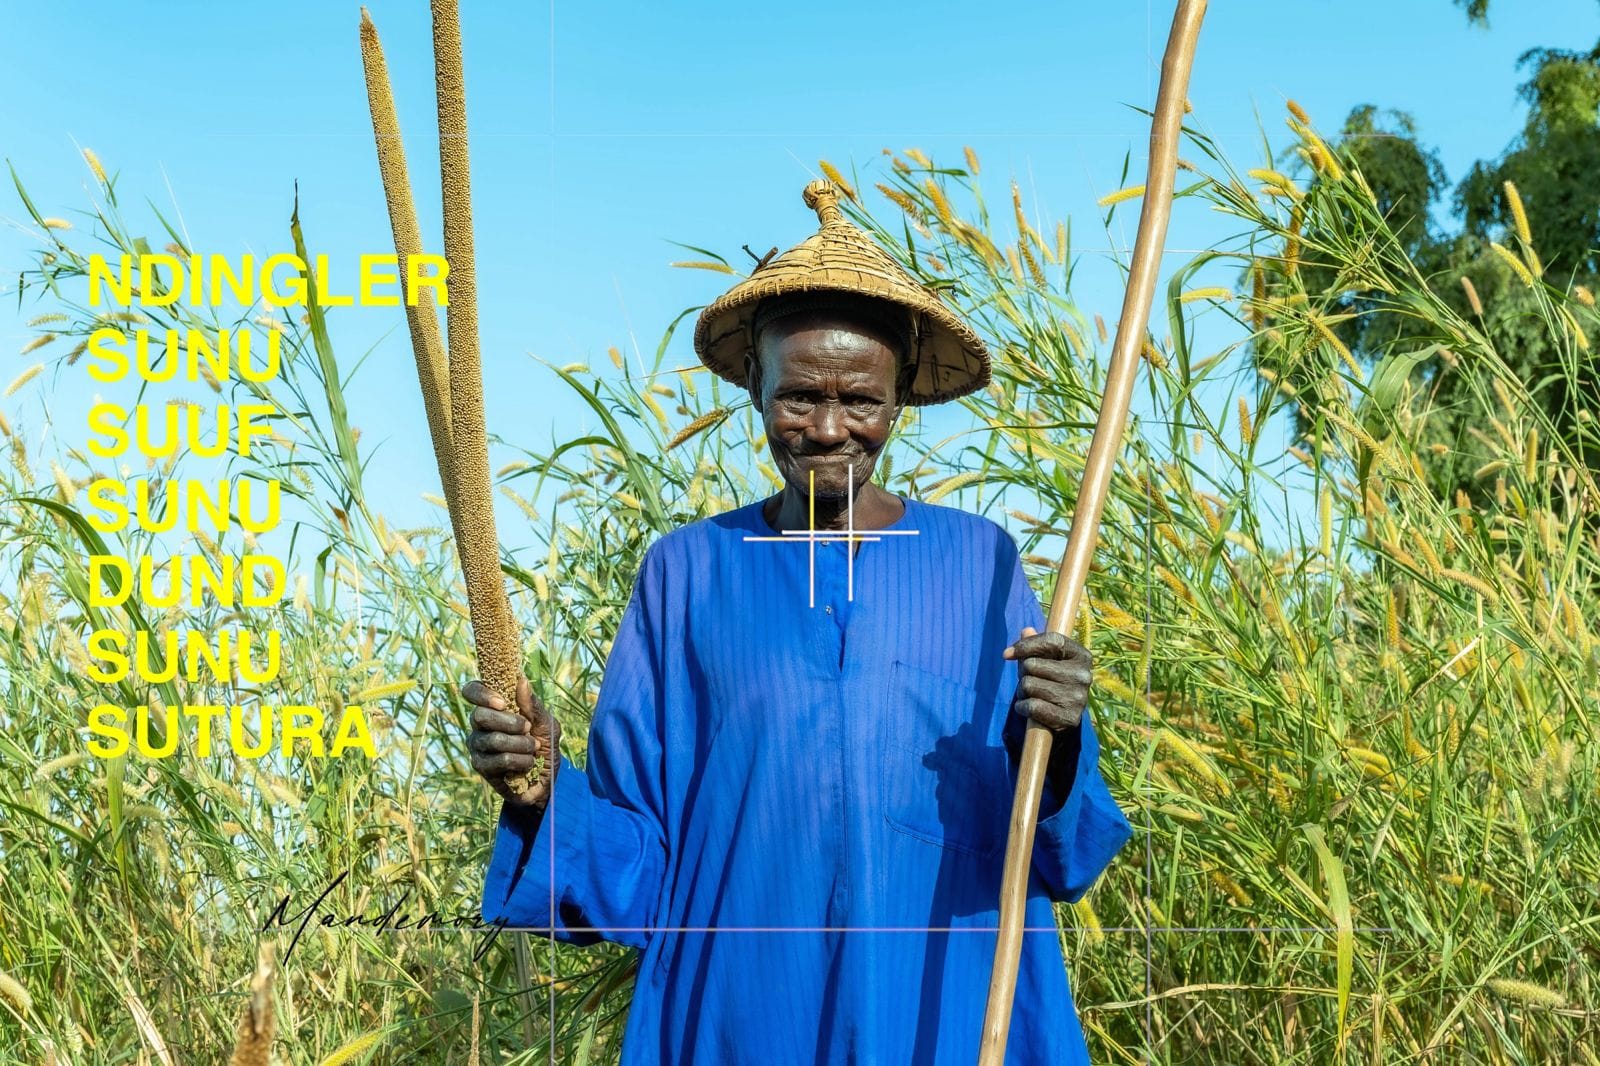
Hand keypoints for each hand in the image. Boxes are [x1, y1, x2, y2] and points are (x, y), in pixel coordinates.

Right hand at [461, 676, 561, 809]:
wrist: (548, 780)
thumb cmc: (545, 746)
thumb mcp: (546, 723)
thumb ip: (533, 705)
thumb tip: (521, 680)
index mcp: (492, 708)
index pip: (472, 691)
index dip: (482, 694)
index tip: (502, 703)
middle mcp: (479, 725)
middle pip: (479, 715)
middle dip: (509, 722)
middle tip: (527, 729)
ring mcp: (477, 746)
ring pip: (493, 739)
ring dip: (521, 744)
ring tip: (533, 749)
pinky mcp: (481, 766)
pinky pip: (499, 759)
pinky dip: (520, 760)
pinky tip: (527, 763)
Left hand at [1003, 627, 1092, 730]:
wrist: (1064, 714)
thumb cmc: (1052, 679)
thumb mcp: (1046, 659)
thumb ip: (1036, 644)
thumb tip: (1026, 631)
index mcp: (1082, 655)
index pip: (1052, 640)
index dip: (1026, 645)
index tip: (1006, 654)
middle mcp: (1084, 675)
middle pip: (1032, 665)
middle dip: (1023, 673)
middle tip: (1029, 680)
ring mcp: (1078, 698)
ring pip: (1028, 685)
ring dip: (1022, 691)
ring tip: (1031, 694)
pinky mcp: (1070, 718)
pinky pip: (1031, 706)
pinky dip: (1022, 707)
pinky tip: (1028, 708)